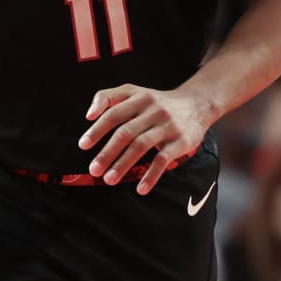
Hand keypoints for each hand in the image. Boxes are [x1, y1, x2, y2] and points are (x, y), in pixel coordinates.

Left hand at [78, 85, 212, 191]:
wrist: (197, 104)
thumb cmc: (156, 102)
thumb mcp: (134, 92)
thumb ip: (108, 97)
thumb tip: (88, 115)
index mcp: (138, 98)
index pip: (113, 114)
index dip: (97, 130)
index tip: (83, 145)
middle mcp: (153, 110)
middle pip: (125, 132)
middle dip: (107, 153)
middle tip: (93, 170)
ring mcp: (168, 125)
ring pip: (141, 145)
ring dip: (123, 164)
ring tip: (109, 180)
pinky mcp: (181, 141)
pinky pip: (163, 159)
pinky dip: (151, 175)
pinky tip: (140, 189)